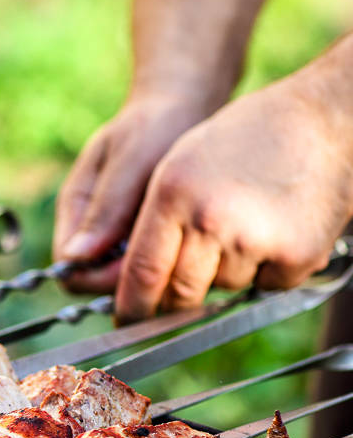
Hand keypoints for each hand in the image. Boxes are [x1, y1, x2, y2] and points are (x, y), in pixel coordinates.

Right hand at [54, 94, 214, 291]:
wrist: (184, 104)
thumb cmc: (155, 124)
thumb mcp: (130, 161)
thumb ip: (105, 207)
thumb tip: (74, 257)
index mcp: (74, 210)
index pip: (70, 270)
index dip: (100, 279)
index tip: (143, 267)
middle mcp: (89, 229)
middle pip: (96, 283)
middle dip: (130, 281)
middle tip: (175, 263)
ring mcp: (114, 234)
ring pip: (123, 279)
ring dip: (152, 274)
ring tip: (189, 252)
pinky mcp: (140, 235)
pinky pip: (147, 266)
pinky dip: (166, 262)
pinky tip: (193, 246)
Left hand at [114, 75, 352, 322]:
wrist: (328, 118)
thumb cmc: (246, 137)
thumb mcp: (180, 163)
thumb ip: (146, 217)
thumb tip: (109, 271)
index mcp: (173, 193)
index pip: (141, 271)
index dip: (130, 305)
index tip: (125, 319)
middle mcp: (209, 219)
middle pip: (179, 294)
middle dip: (174, 300)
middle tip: (177, 292)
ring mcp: (253, 239)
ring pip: (221, 289)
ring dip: (224, 273)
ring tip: (243, 227)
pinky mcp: (295, 255)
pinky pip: (264, 287)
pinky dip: (267, 271)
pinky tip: (275, 231)